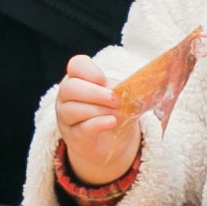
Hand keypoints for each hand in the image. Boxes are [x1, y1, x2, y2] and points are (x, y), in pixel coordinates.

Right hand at [53, 56, 143, 188]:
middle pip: (70, 88)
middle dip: (95, 93)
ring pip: (73, 109)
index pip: (76, 65)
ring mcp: (66, 118)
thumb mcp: (119, 95)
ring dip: (100, 110)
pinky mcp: (73, 137)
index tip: (104, 80)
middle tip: (117, 100)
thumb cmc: (112, 111)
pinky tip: (111, 122)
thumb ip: (126, 88)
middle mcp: (66, 96)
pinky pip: (82, 128)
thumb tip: (140, 84)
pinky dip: (98, 124)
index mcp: (77, 78)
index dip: (89, 70)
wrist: (111, 141)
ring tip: (119, 113)